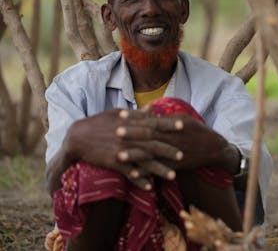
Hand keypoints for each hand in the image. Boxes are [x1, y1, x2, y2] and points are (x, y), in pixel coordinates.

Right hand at [65, 109, 180, 187]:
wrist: (77, 137)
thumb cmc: (99, 123)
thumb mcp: (116, 114)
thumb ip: (136, 114)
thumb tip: (152, 108)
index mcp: (129, 122)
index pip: (153, 122)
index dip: (168, 124)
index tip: (183, 125)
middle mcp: (127, 136)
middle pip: (151, 143)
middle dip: (168, 149)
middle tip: (182, 155)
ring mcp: (120, 150)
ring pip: (143, 160)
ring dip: (158, 169)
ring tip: (173, 176)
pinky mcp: (112, 162)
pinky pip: (128, 173)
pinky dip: (139, 180)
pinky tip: (150, 187)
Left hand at [115, 111, 235, 171]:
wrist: (213, 148)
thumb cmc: (196, 131)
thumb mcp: (182, 119)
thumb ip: (164, 118)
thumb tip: (148, 111)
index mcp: (173, 125)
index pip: (151, 119)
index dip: (136, 117)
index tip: (121, 114)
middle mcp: (172, 138)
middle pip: (149, 136)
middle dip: (132, 134)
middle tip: (115, 132)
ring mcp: (173, 153)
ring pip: (151, 154)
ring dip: (134, 155)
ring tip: (118, 155)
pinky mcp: (174, 166)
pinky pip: (157, 169)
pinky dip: (146, 172)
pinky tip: (133, 174)